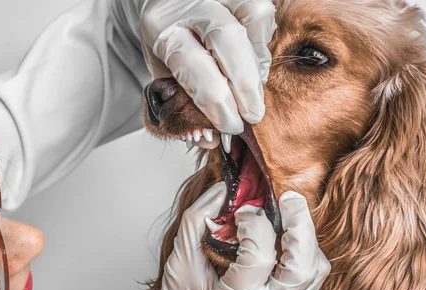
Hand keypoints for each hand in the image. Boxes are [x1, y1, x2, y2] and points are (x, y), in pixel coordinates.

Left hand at [139, 0, 276, 132]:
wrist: (163, 9)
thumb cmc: (167, 48)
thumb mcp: (164, 80)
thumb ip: (184, 110)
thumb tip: (209, 140)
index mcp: (162, 32)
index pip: (193, 68)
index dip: (216, 102)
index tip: (231, 126)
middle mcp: (188, 7)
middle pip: (225, 38)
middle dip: (244, 83)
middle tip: (252, 115)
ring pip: (249, 17)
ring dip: (258, 61)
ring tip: (255, 89)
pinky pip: (260, 9)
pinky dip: (263, 39)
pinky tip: (256, 62)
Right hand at [145, 183, 330, 289]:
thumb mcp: (178, 264)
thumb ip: (197, 223)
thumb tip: (222, 190)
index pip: (258, 257)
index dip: (253, 224)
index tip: (240, 210)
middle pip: (303, 267)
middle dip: (302, 226)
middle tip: (289, 199)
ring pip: (315, 272)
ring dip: (307, 239)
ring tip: (288, 218)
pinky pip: (313, 278)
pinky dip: (306, 252)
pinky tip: (287, 239)